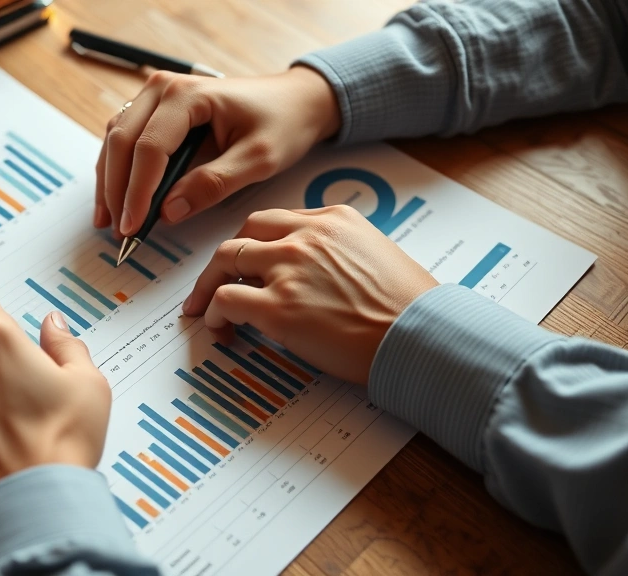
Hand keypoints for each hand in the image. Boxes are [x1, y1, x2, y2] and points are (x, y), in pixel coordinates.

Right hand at [95, 66, 340, 236]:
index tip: (134, 227)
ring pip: (116, 140)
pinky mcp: (156, 109)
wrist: (294, 100)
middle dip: (115, 191)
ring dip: (109, 183)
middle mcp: (163, 88)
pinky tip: (116, 201)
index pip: (149, 148)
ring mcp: (156, 96)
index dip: (137, 192)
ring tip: (108, 222)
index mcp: (188, 95)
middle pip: (122, 142)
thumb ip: (214, 184)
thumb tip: (168, 212)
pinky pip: (125, 140)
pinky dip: (117, 172)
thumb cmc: (282, 123)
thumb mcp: (259, 159)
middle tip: (119, 232)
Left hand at [183, 206, 437, 382]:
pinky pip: (226, 299)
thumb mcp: (376, 254)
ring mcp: (289, 269)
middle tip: (216, 279)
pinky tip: (222, 328)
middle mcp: (307, 236)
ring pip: (227, 259)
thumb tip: (316, 274)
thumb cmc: (409, 307)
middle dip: (227, 257)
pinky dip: (215, 314)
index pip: (277, 220)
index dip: (257, 242)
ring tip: (205, 307)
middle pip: (245, 232)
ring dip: (210, 284)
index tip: (250, 262)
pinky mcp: (277, 307)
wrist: (422, 335)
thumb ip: (339, 252)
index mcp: (333, 218)